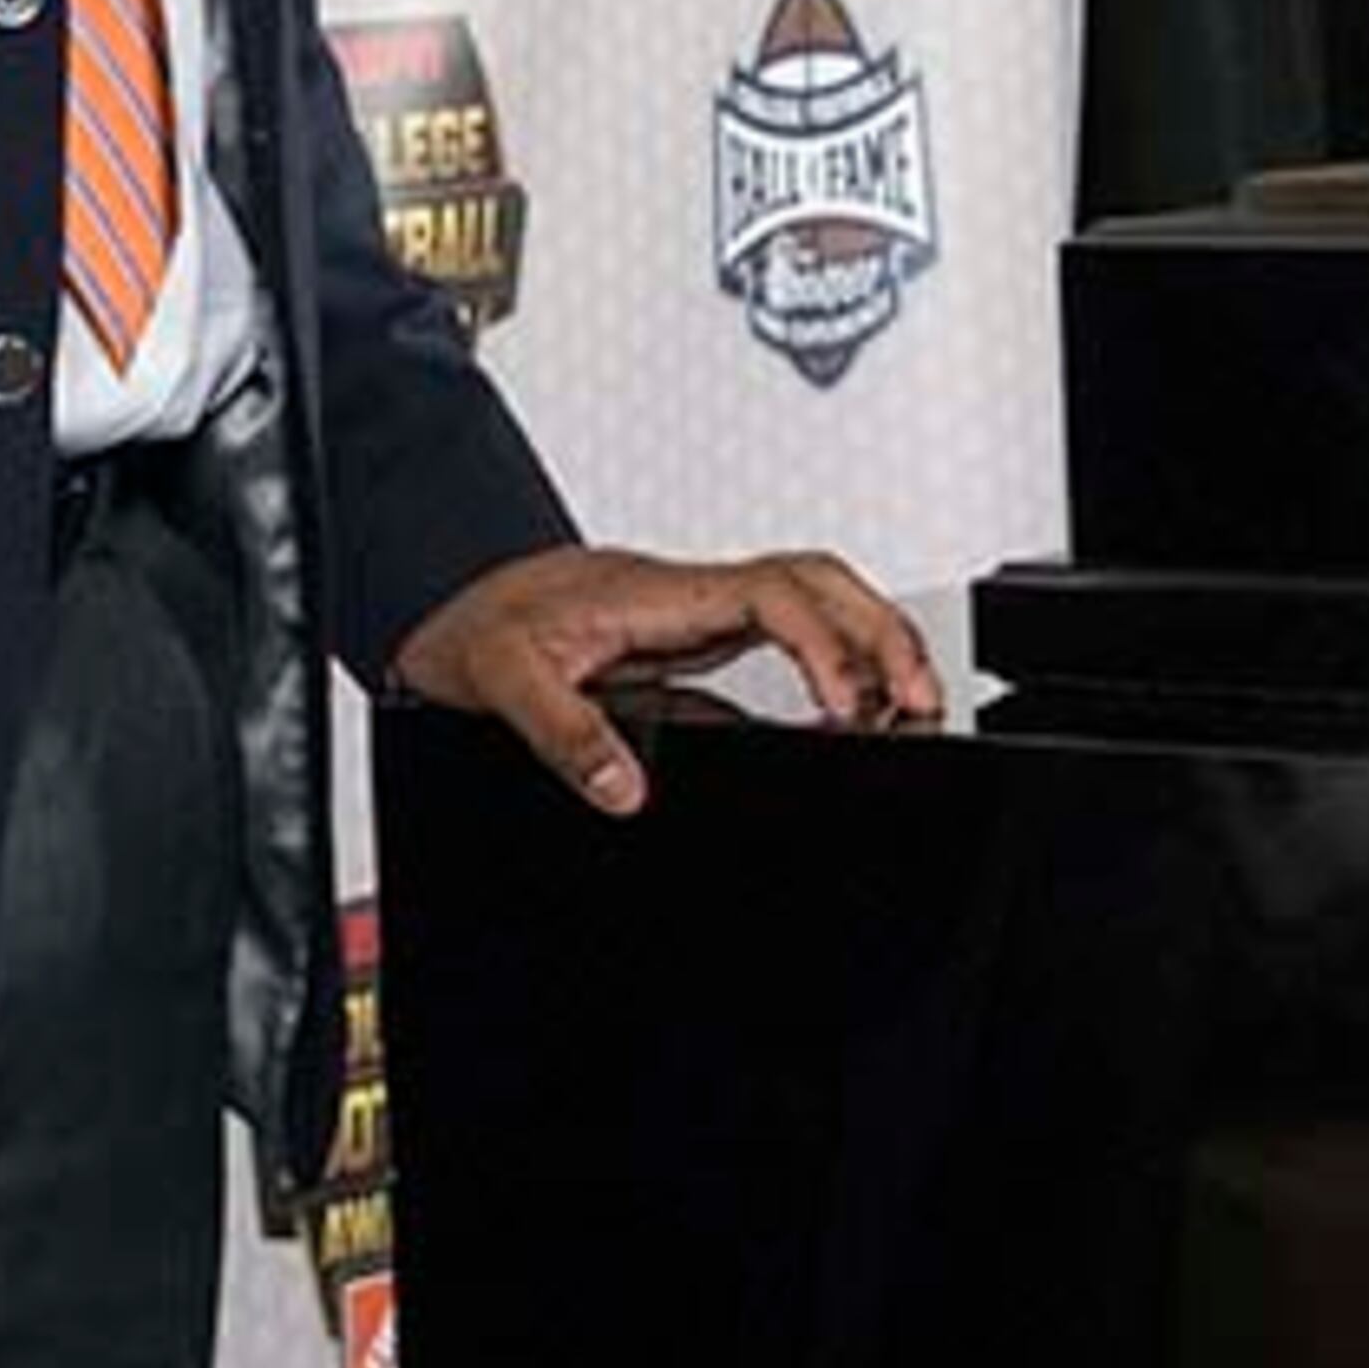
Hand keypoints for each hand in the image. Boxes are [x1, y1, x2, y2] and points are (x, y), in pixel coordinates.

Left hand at [388, 542, 941, 815]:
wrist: (447, 601)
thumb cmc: (475, 625)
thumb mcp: (502, 681)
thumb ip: (564, 735)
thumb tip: (628, 790)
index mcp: (654, 595)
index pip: (769, 592)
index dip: (823, 640)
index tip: (850, 702)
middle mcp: (684, 596)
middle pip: (815, 577)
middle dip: (880, 626)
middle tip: (921, 697)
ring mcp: (692, 614)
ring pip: (807, 596)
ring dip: (867, 637)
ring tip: (909, 703)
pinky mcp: (690, 640)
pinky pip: (781, 631)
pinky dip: (830, 660)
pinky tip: (847, 711)